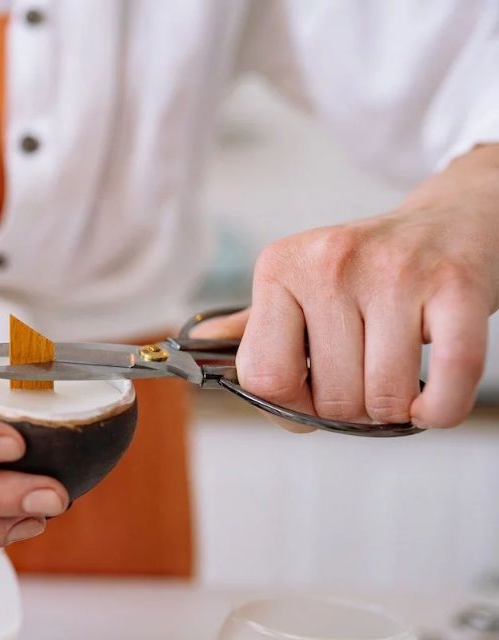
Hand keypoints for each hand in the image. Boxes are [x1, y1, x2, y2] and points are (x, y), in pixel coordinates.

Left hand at [193, 145, 498, 430]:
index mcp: (280, 267)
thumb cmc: (371, 269)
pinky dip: (439, 410)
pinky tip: (432, 399)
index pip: (263, 377)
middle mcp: (330, 263)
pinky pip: (447, 383)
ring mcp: (394, 272)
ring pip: (384, 398)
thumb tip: (194, 346)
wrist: (454, 220)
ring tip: (399, 374)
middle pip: (330, 397)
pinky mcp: (455, 286)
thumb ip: (254, 325)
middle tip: (366, 379)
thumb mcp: (302, 284)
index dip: (290, 407)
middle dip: (351, 409)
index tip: (311, 397)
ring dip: (396, 409)